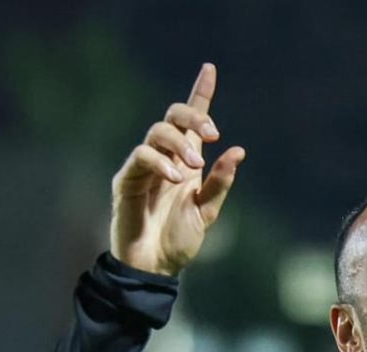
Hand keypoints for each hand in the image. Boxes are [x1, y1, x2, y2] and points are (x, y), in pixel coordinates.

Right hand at [111, 63, 245, 275]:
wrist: (155, 267)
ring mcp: (145, 167)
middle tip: (212, 134)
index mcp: (186, 163)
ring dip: (179, 142)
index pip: (191, 122)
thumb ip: (220, 183)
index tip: (210, 69)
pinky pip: (141, 156)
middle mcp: (165, 159)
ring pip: (157, 132)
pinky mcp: (128, 179)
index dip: (200, 94)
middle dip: (193, 116)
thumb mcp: (208, 212)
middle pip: (173, 117)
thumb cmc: (179, 240)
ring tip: (194, 165)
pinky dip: (159, 161)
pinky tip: (174, 176)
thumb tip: (238, 151)